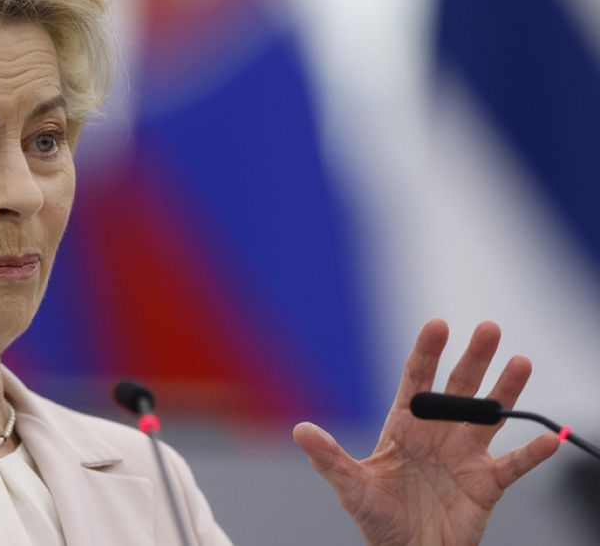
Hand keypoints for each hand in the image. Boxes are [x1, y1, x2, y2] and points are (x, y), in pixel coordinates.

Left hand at [294, 319, 560, 545]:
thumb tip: (300, 430)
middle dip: (473, 358)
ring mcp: (464, 456)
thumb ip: (329, 458)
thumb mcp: (351, 488)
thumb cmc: (378, 521)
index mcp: (404, 426)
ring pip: (489, 415)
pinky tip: (547, 438)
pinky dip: (531, 453)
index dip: (427, 352)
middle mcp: (438, 433)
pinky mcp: (486, 484)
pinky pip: (513, 464)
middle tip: (489, 328)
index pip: (417, 380)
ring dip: (506, 390)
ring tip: (520, 362)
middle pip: (458, 389)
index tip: (437, 325)